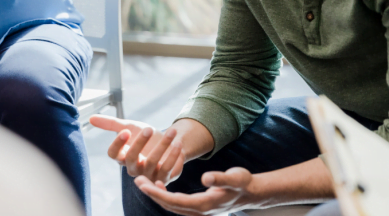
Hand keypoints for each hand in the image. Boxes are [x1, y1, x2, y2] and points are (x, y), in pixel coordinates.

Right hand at [90, 115, 184, 183]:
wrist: (170, 142)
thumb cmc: (147, 136)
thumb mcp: (131, 126)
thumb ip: (111, 124)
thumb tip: (90, 118)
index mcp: (123, 156)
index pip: (113, 154)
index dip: (117, 144)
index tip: (126, 131)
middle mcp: (133, 168)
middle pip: (131, 158)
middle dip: (140, 143)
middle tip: (149, 128)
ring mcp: (148, 174)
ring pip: (151, 162)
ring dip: (162, 145)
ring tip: (171, 131)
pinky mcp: (163, 178)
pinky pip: (167, 169)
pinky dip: (173, 155)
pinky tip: (177, 143)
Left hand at [134, 167, 262, 215]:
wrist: (251, 192)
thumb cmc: (243, 182)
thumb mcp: (235, 177)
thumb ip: (221, 177)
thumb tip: (205, 177)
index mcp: (204, 204)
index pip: (175, 201)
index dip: (157, 193)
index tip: (144, 183)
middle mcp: (199, 210)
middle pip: (170, 205)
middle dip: (152, 194)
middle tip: (137, 180)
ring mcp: (198, 209)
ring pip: (172, 205)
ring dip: (156, 195)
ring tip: (143, 182)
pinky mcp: (198, 205)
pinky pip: (177, 203)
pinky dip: (166, 196)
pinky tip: (159, 185)